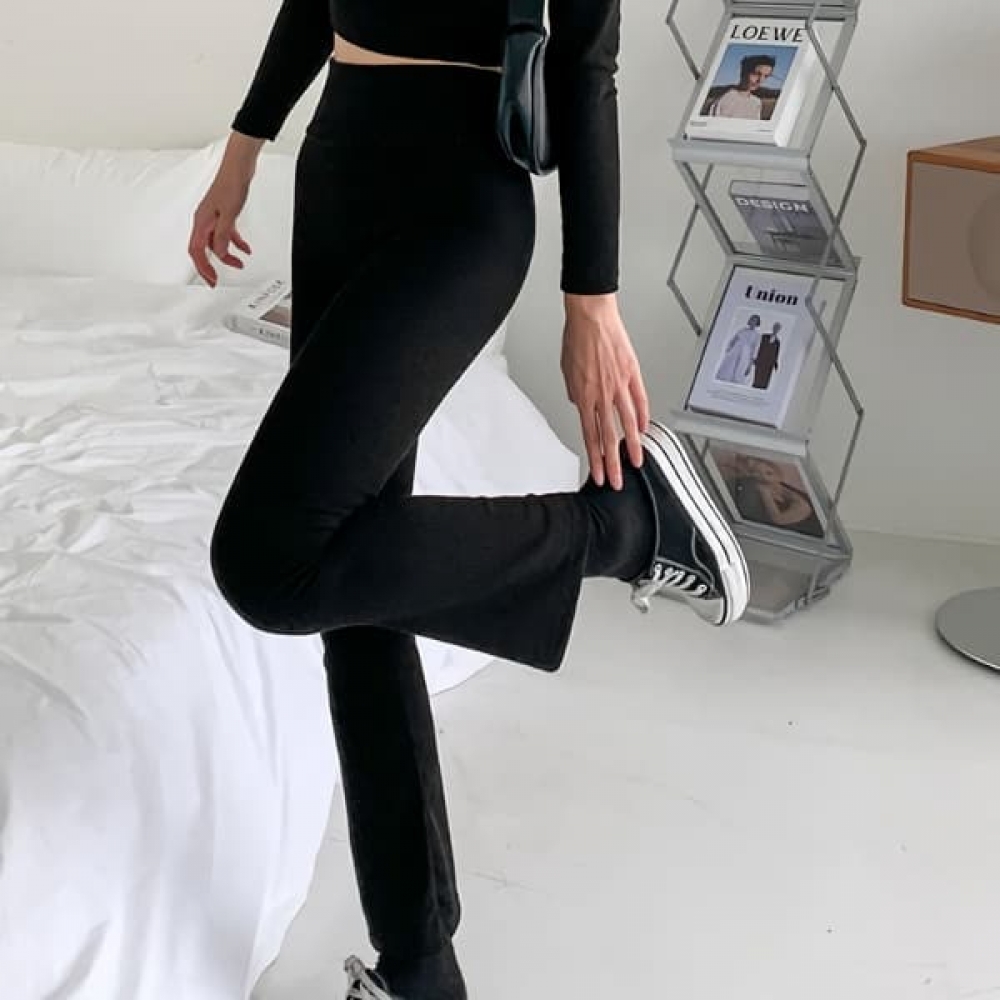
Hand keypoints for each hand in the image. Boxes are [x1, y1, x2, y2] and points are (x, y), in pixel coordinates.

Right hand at [188, 168, 253, 286]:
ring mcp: (213, 217)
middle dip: (211, 266)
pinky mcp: (223, 213)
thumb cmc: (231, 184)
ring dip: (227, 255)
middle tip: (216, 279)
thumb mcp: (228, 215)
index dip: (203, 268)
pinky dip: (235, 242)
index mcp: (201, 221)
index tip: (211, 280)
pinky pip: (226, 233)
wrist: (238, 167)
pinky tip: (245, 248)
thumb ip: (223, 235)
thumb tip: (220, 252)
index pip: (196, 251)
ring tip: (239, 264)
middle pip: (204, 249)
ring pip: (216, 242)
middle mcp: (204, 220)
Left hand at [560, 293, 649, 490]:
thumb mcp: (567, 370)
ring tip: (635, 462)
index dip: (594, 457)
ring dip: (631, 446)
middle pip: (608, 436)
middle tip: (616, 480)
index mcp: (583, 395)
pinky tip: (643, 429)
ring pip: (627, 423)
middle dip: (611, 463)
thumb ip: (575, 392)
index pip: (590, 435)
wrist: (591, 316)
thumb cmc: (577, 338)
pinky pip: (640, 400)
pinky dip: (643, 416)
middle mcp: (602, 394)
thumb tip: (580, 405)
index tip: (597, 473)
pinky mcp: (632, 374)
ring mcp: (619, 385)